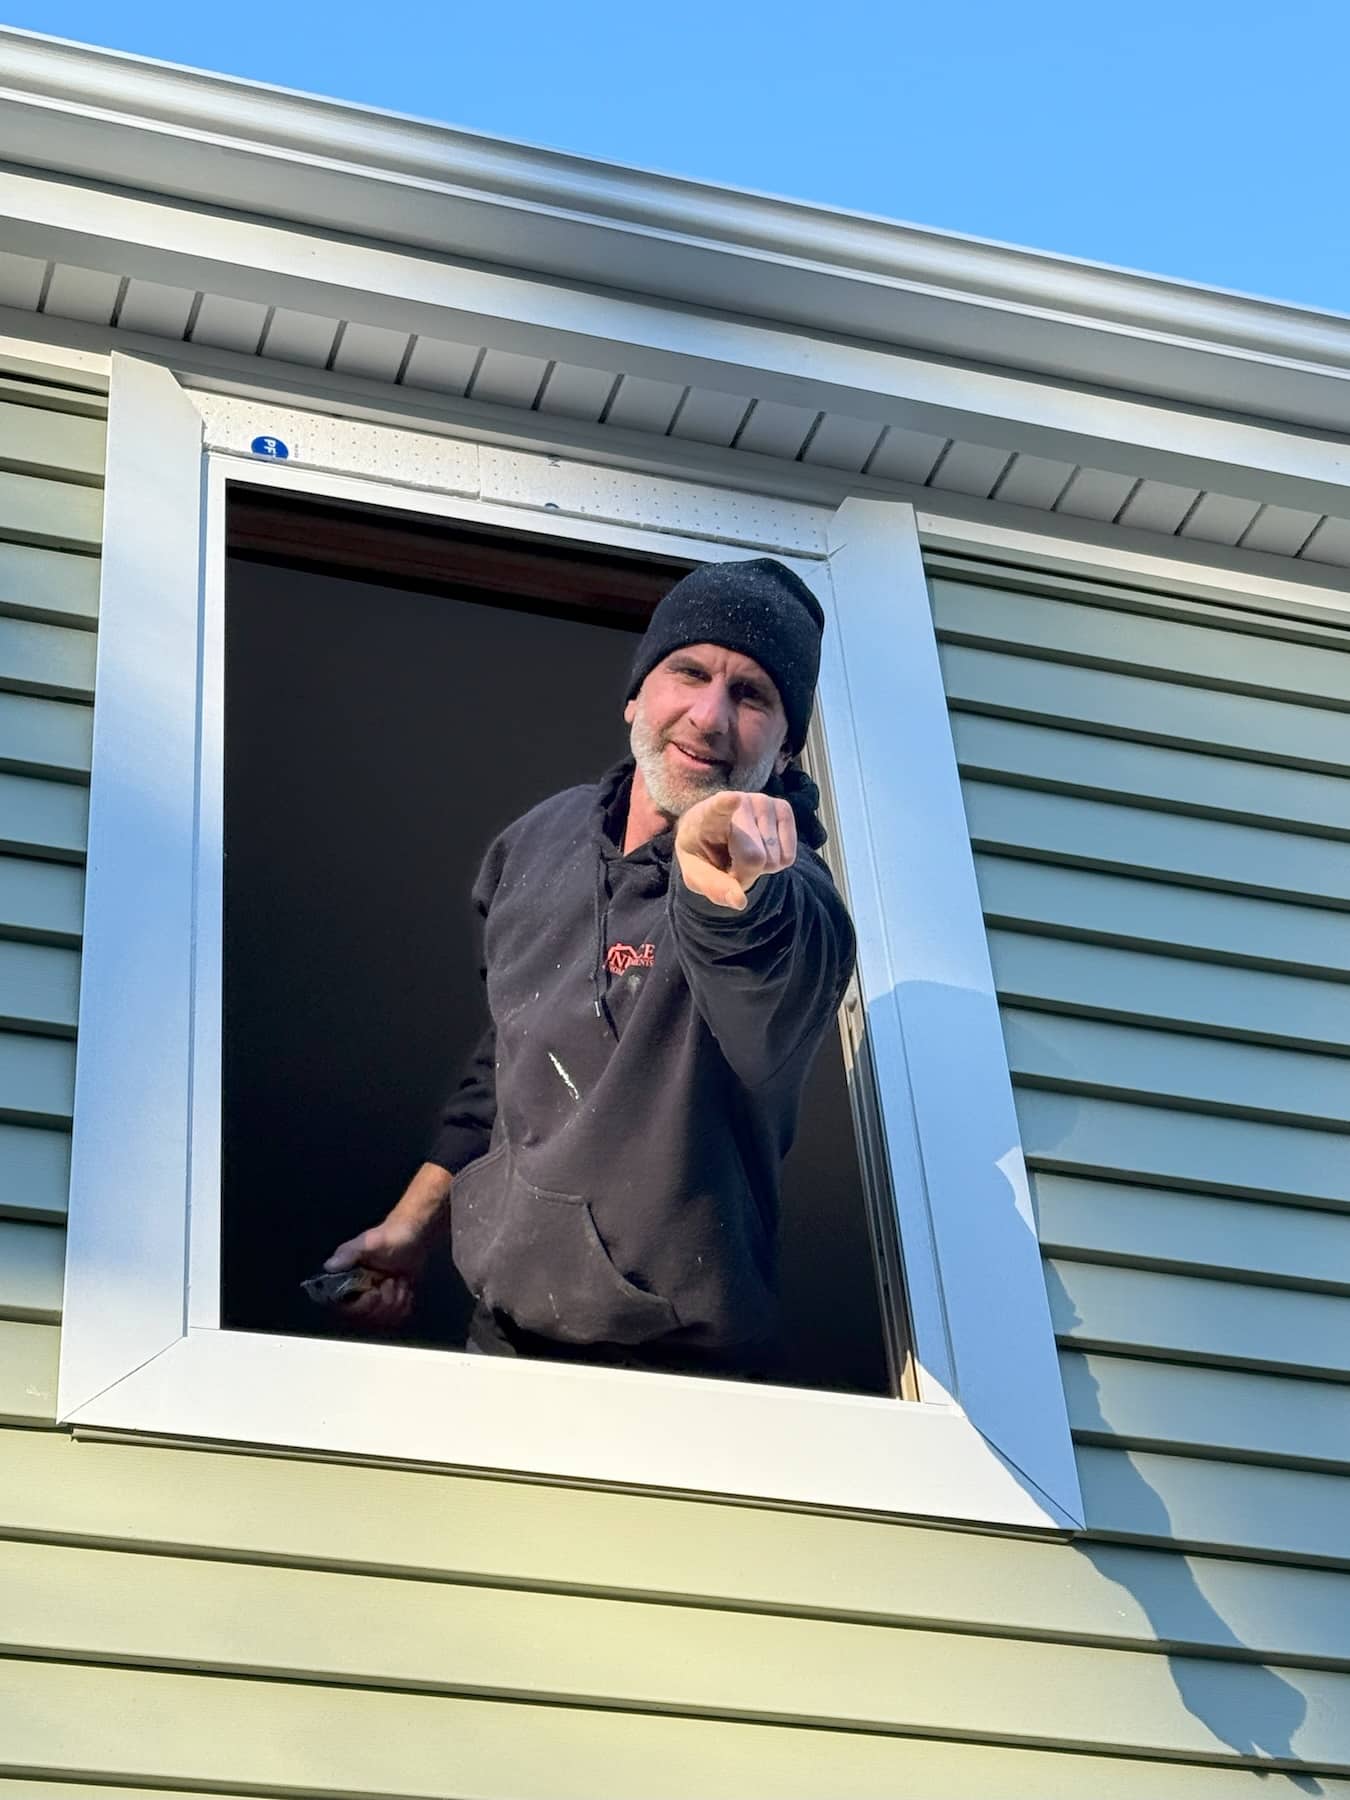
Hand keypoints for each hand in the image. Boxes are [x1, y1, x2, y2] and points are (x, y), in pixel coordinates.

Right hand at [323, 1163, 451, 1330]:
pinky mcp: (392, 1303)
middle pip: (368, 1318)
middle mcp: (358, 1294)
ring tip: (399, 1280)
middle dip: (385, 1300)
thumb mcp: (368, 1243)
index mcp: (347, 1281)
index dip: (362, 1306)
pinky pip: (397, 1318)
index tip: (375, 1292)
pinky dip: (405, 1302)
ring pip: (384, 1320)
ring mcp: (376, 1301)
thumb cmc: (389, 1236)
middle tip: (391, 1280)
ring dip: (397, 1299)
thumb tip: (329, 1266)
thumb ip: (348, 1254)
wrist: (414, 1235)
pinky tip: (406, 1287)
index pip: (346, 1310)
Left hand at [675, 790, 796, 911]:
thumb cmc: (703, 853)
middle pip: (754, 857)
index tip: (732, 799)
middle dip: (744, 873)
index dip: (726, 804)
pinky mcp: (783, 808)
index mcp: (707, 815)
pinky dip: (776, 864)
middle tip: (730, 863)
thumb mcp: (696, 873)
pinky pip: (789, 858)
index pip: (718, 808)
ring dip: (760, 869)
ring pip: (774, 860)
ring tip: (743, 853)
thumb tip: (740, 901)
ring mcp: (764, 802)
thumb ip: (713, 887)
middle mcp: (739, 802)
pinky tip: (762, 849)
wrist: (713, 832)